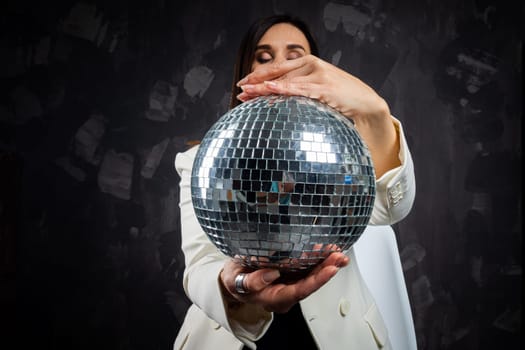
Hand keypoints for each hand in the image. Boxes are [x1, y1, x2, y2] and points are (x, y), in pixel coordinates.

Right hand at [220, 251, 348, 313]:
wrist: (233, 276)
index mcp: (273, 299)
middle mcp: (286, 294)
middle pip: (311, 283)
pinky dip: (319, 259)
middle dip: (327, 269)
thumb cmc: (234, 279)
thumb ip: (251, 282)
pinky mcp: (291, 274)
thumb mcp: (236, 280)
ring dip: (327, 264)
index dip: (317, 280)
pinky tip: (327, 251)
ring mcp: (290, 284)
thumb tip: (271, 275)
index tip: (330, 269)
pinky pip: (308, 268)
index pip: (299, 291)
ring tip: (338, 252)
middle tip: (339, 256)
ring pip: (312, 276)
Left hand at [236, 55, 400, 177]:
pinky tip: (270, 89)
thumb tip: (281, 100)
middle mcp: (311, 65)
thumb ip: (301, 90)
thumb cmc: (341, 99)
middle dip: (256, 83)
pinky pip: (299, 88)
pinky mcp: (324, 86)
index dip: (259, 75)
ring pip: (285, 81)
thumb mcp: (318, 91)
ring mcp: (318, 74)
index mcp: (309, 63)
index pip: (278, 68)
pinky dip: (283, 88)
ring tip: (247, 93)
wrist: (366, 103)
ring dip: (264, 87)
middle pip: (278, 74)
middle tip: (240, 91)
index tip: (244, 83)